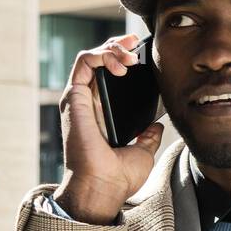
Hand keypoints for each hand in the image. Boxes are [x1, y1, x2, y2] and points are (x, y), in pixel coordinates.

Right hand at [55, 33, 164, 221]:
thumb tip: (157, 126)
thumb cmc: (117, 177)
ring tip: (130, 55)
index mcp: (101, 114)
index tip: (139, 52)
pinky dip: (101, 55)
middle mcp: (87, 103)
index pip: (108, 75)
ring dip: (112, 48)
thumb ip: (147, 136)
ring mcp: (78, 99)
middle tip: (136, 43)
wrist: (103, 187)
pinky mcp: (74, 98)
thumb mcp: (142, 152)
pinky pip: (83, 62)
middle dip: (118, 45)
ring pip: (90, 56)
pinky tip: (121, 65)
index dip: (121, 57)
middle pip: (98, 60)